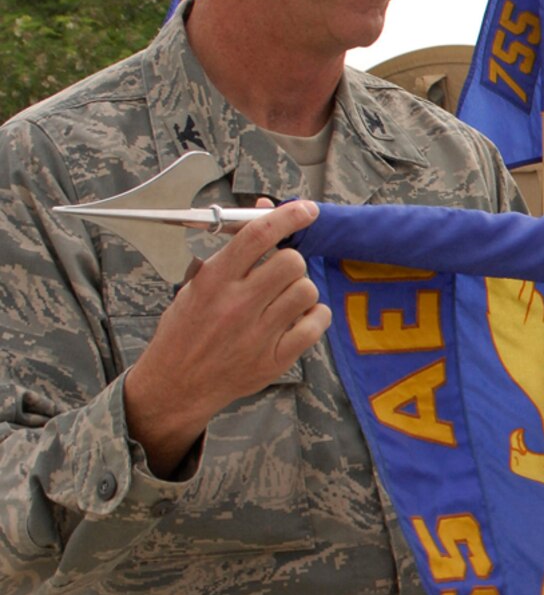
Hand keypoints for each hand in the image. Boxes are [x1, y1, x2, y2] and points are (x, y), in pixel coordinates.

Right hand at [123, 198, 328, 474]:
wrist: (176, 384)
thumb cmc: (185, 329)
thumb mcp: (197, 284)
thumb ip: (233, 250)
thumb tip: (266, 209)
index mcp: (213, 282)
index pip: (257, 237)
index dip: (287, 217)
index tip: (307, 210)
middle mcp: (236, 305)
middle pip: (291, 262)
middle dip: (290, 263)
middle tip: (278, 275)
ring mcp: (258, 334)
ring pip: (306, 291)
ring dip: (300, 291)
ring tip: (282, 300)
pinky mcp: (275, 359)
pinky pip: (316, 324)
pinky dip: (314, 317)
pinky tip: (298, 318)